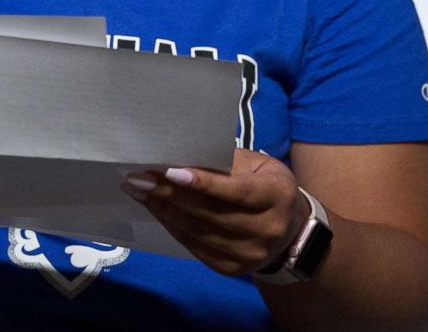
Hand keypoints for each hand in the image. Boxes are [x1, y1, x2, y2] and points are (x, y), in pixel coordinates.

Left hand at [122, 148, 306, 275]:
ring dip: (164, 211)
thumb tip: (178, 157)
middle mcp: (268, 230)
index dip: (203, 182)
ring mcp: (250, 255)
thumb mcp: (257, 165)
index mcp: (278, 196)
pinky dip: (172, 226)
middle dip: (170, 194)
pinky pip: (194, 247)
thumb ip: (225, 162)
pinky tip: (155, 210)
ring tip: (138, 191)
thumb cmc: (265, 184)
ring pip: (198, 232)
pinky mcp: (232, 269)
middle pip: (211, 213)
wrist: (288, 229)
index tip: (170, 171)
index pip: (236, 191)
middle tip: (140, 178)